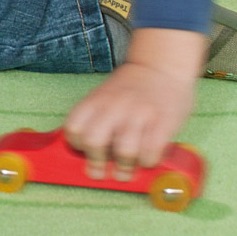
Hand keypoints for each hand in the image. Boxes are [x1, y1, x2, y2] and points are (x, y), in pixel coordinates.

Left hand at [64, 27, 204, 176]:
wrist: (161, 64)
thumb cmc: (131, 89)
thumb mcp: (104, 96)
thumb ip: (95, 118)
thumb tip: (89, 155)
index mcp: (96, 101)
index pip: (73, 129)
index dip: (76, 145)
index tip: (85, 151)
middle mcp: (115, 106)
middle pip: (94, 141)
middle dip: (96, 162)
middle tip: (101, 172)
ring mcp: (139, 114)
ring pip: (124, 151)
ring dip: (124, 167)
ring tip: (126, 170)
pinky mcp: (163, 122)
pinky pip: (151, 152)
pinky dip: (147, 162)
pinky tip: (147, 158)